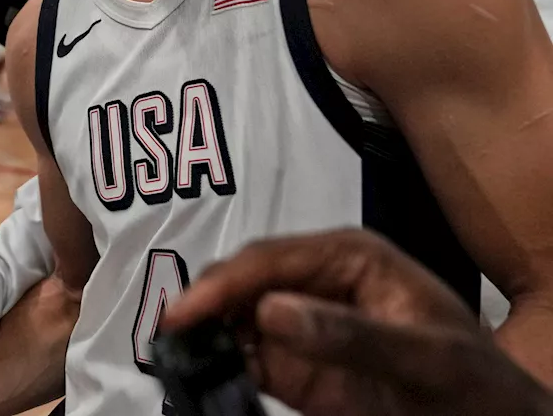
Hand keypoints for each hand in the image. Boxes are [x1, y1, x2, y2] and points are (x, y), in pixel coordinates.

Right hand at [162, 229, 552, 415]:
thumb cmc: (477, 387)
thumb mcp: (426, 358)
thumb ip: (351, 334)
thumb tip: (269, 311)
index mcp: (350, 257)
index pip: (271, 258)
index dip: (223, 282)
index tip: (185, 312)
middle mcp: (317, 282)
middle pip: (242, 282)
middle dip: (203, 303)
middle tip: (166, 336)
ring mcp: (303, 326)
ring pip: (234, 318)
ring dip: (203, 334)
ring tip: (173, 355)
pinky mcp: (296, 369)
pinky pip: (245, 360)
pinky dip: (217, 367)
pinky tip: (199, 377)